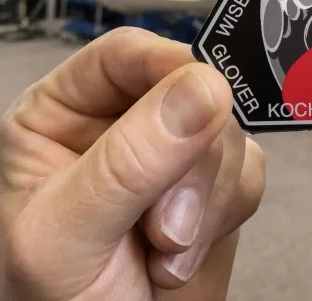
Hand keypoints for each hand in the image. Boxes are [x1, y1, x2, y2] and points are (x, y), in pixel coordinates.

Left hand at [0, 28, 264, 300]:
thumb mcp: (67, 235)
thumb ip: (127, 163)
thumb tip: (200, 89)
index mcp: (61, 114)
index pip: (124, 55)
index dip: (168, 68)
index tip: (202, 100)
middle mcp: (118, 125)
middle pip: (191, 92)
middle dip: (190, 165)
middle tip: (163, 226)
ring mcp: (169, 156)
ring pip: (229, 133)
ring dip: (207, 202)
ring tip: (162, 253)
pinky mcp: (210, 191)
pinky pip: (250, 172)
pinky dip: (225, 218)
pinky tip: (181, 256)